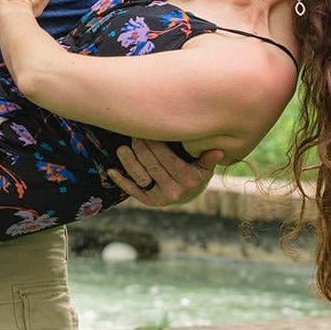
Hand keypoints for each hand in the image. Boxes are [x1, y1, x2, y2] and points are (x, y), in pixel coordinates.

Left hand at [106, 139, 223, 206]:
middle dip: (141, 147)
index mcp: (189, 179)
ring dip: (129, 162)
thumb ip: (208, 157)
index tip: (146, 127)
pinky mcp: (150, 202)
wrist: (190, 192)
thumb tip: (218, 151)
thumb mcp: (204, 164)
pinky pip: (134, 191)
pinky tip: (112, 171)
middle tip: (132, 132)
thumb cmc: (196, 170)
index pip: (168, 158)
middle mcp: (175, 191)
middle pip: (153, 166)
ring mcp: (161, 198)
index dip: (155, 142)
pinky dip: (122, 181)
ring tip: (121, 148)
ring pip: (142, 177)